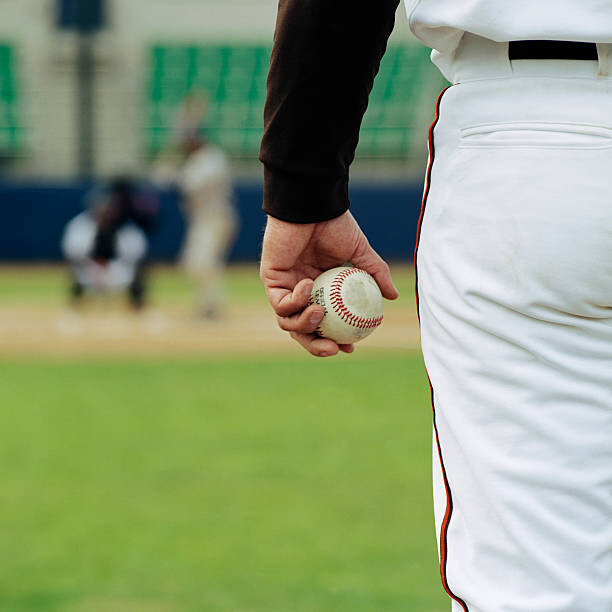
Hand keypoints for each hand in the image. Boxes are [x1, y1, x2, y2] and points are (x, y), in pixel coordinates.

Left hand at [260, 211, 398, 356]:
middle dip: (315, 346)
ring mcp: (284, 287)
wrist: (313, 206)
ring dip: (304, 325)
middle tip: (333, 348)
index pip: (325, 324)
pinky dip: (295, 300)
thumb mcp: (361, 253)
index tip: (350, 347)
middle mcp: (301, 292)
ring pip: (288, 322)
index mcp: (321, 290)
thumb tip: (393, 296)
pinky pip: (280, 302)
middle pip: (303, 331)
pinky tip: (309, 285)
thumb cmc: (335, 225)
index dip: (335, 340)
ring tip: (320, 314)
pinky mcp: (270, 279)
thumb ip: (376, 274)